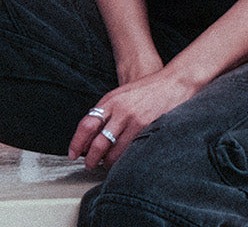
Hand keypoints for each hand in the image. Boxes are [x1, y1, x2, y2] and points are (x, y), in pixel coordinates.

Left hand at [67, 68, 203, 169]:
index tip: (73, 154)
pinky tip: (124, 161)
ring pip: (115, 152)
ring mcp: (135, 120)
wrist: (173, 82)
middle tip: (89, 165)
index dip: (77, 143)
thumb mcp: (121, 95)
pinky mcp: (149, 128)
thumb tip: (90, 135)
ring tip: (107, 165)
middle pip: (98, 143)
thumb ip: (106, 112)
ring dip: (108, 163)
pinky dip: (125, 159)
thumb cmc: (146, 90)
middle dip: (91, 159)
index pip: (86, 125)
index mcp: (110, 101)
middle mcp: (121, 111)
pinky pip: (132, 151)